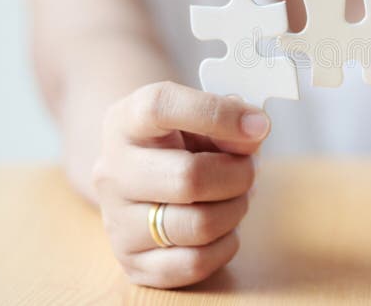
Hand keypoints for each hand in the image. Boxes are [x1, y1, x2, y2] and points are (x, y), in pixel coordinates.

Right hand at [92, 81, 269, 287]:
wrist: (140, 176)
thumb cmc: (180, 141)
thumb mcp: (200, 116)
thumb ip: (229, 117)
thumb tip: (254, 132)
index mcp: (127, 120)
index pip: (160, 106)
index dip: (216, 113)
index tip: (257, 125)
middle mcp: (113, 170)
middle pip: (189, 177)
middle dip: (238, 174)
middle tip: (248, 169)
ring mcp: (117, 220)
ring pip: (198, 225)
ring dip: (236, 210)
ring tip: (236, 196)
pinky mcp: (132, 261)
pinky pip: (195, 263)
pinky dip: (225, 245)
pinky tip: (223, 226)